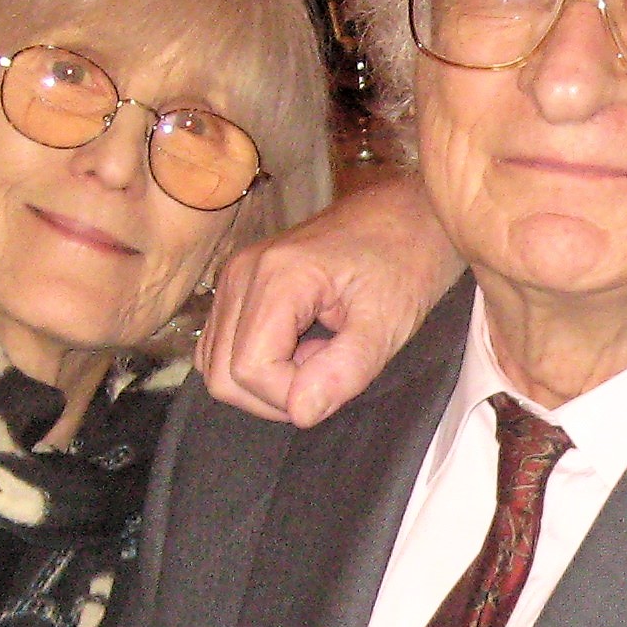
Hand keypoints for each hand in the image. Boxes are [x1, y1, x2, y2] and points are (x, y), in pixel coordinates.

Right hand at [197, 175, 461, 425]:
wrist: (409, 214)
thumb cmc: (408, 260)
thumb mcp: (388, 322)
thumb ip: (344, 370)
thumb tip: (300, 412)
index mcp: (276, 277)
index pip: (249, 370)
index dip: (291, 395)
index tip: (337, 376)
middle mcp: (242, 273)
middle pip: (222, 374)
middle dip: (275, 394)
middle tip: (328, 369)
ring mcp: (236, 276)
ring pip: (216, 364)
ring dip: (267, 381)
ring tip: (319, 355)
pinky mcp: (242, 284)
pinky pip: (225, 345)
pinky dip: (258, 362)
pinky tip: (302, 348)